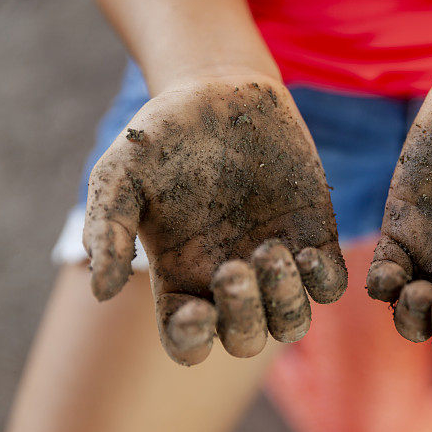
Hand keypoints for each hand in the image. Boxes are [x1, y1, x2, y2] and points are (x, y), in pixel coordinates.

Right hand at [83, 75, 346, 364]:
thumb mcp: (121, 174)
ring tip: (271, 251)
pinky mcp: (313, 236)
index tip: (197, 313)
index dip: (193, 342)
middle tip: (236, 266)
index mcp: (183, 277)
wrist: (221, 90)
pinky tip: (308, 252)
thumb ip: (107, 227)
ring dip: (285, 302)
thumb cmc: (165, 135)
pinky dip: (323, 283)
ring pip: (291, 323)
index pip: (189, 341)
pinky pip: (330, 286)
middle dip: (244, 318)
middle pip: (246, 339)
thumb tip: (101, 290)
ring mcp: (276, 262)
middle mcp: (232, 280)